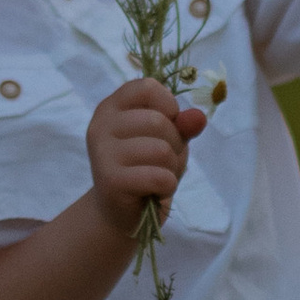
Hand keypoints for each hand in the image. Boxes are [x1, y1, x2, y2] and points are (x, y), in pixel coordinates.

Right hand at [86, 76, 203, 234]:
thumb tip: (198, 118)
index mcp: (111, 107)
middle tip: (163, 160)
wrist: (122, 211)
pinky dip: (167, 186)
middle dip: (175, 143)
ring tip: (158, 175)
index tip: (167, 123)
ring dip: (171, 167)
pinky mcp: (110, 181)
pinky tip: (154, 190)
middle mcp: (101, 126)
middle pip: (158, 121)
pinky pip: (159, 176)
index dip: (168, 105)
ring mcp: (102, 154)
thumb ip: (182, 124)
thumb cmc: (144, 167)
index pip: (147, 87)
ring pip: (161, 150)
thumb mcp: (168, 139)